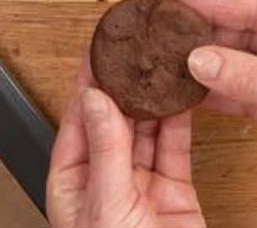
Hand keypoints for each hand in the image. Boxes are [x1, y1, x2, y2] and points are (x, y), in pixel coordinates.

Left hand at [46, 59, 204, 227]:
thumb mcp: (105, 205)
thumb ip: (105, 152)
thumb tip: (95, 101)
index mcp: (73, 184)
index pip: (77, 123)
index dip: (87, 85)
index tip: (98, 53)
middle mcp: (106, 181)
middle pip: (113, 121)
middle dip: (123, 86)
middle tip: (134, 51)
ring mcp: (141, 185)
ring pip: (147, 130)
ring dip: (153, 99)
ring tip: (159, 65)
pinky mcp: (175, 191)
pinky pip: (176, 147)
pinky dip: (180, 121)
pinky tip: (182, 96)